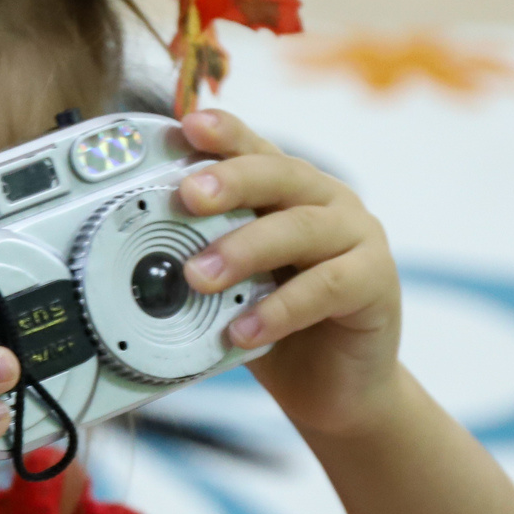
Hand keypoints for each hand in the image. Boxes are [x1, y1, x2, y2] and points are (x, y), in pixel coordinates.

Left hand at [178, 108, 402, 437]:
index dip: (225, 133)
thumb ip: (199, 260)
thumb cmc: (275, 326)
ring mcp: (357, 237)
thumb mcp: (228, 289)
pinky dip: (280, 308)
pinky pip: (327, 286)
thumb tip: (137, 253)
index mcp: (286, 192)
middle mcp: (325, 203)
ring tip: (198, 277)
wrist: (333, 387)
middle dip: (231, 181)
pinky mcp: (376, 281)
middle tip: (188, 196)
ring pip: (302, 228)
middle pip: (280, 175)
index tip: (189, 125)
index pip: (253, 150)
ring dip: (245, 249)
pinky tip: (242, 329)